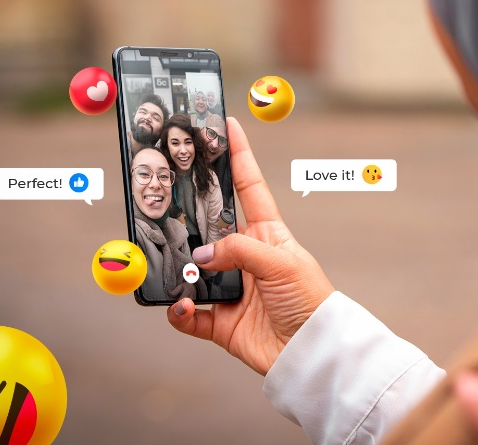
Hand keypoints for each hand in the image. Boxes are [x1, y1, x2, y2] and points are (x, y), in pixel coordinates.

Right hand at [167, 117, 334, 375]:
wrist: (314, 353)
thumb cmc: (311, 300)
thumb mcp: (282, 262)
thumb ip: (240, 250)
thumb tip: (201, 254)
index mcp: (267, 232)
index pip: (248, 185)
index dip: (237, 155)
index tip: (226, 124)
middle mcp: (245, 255)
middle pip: (208, 226)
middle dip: (187, 214)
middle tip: (163, 198)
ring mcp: (231, 287)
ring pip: (191, 269)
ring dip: (180, 270)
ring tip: (177, 269)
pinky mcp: (221, 321)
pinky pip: (189, 313)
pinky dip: (179, 311)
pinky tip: (182, 307)